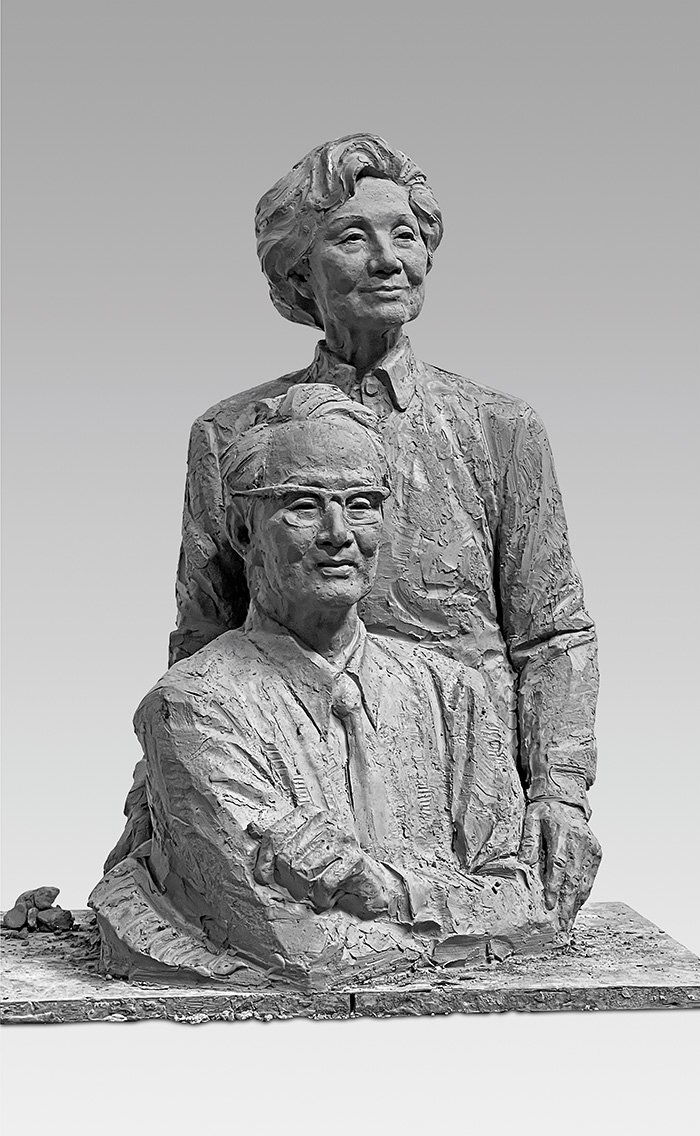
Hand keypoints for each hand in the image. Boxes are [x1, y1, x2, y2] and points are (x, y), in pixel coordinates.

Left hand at [250, 804, 390, 915]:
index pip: (274, 835)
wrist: (368, 881)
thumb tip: (252, 827)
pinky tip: (329, 895)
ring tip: (317, 888)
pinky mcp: (354, 859)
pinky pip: (323, 885)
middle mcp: (327, 820)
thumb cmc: (330, 865)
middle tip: (301, 886)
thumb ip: (280, 837)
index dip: (264, 861)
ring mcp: (342, 838)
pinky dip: (322, 897)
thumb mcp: (302, 847)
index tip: (264, 878)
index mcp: (310, 813)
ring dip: (307, 890)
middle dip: (290, 880)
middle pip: (286, 857)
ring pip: (303, 872)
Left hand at [519, 800, 601, 927]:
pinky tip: (577, 906)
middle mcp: (580, 842)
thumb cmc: (545, 811)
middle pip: (574, 878)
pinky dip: (584, 893)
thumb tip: (525, 862)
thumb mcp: (530, 819)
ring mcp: (591, 848)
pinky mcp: (597, 852)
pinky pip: (591, 877)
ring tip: (569, 922)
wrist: (566, 799)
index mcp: (562, 834)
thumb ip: (529, 841)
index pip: (559, 865)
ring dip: (577, 904)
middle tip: (562, 925)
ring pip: (585, 881)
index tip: (550, 906)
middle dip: (568, 904)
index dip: (555, 887)